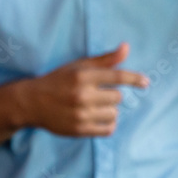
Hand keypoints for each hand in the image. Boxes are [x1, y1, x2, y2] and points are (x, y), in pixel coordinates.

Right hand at [18, 43, 147, 136]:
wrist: (31, 102)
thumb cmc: (57, 80)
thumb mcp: (78, 66)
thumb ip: (105, 59)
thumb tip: (127, 47)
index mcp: (82, 76)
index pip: (117, 76)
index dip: (134, 79)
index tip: (146, 82)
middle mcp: (82, 95)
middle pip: (117, 97)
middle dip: (110, 95)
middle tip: (95, 94)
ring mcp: (81, 114)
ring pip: (114, 114)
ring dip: (109, 110)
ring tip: (94, 106)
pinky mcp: (80, 130)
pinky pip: (108, 129)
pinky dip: (107, 124)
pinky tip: (96, 117)